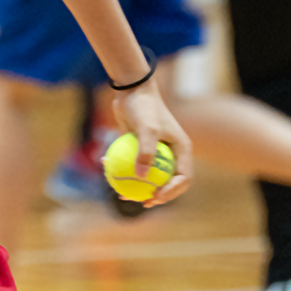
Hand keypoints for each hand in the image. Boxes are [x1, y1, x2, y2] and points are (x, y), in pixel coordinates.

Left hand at [111, 81, 192, 207]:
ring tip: (123, 196)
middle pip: (167, 181)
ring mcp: (156, 150)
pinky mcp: (140, 147)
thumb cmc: (143, 106)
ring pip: (148, 175)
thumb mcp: (147, 127)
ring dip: (137, 187)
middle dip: (157, 196)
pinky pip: (133, 163)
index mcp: (181, 149)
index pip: (183, 178)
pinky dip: (122, 169)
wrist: (131, 88)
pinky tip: (107, 173)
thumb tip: (142, 178)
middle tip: (142, 202)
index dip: (172, 192)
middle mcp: (171, 152)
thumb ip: (146, 151)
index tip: (155, 197)